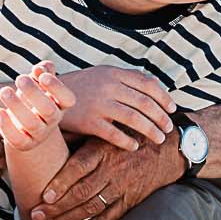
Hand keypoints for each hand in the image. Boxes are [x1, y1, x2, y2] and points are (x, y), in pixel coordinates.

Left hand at [0, 61, 75, 150]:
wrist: (24, 126)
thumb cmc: (31, 97)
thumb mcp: (38, 83)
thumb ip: (42, 72)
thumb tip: (42, 68)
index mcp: (60, 105)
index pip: (68, 99)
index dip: (57, 87)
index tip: (43, 76)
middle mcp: (52, 120)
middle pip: (49, 110)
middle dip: (33, 93)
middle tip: (19, 78)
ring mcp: (39, 134)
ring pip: (31, 124)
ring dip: (16, 105)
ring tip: (4, 91)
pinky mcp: (24, 144)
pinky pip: (17, 139)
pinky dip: (7, 126)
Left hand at [27, 135, 186, 219]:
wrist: (168, 148)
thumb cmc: (129, 135)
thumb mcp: (105, 129)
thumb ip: (78, 135)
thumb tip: (48, 136)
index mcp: (102, 149)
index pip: (78, 168)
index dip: (60, 183)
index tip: (44, 196)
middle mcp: (112, 169)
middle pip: (81, 192)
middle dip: (57, 207)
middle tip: (37, 216)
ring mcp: (123, 187)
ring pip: (92, 207)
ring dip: (69, 219)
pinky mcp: (131, 200)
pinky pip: (110, 217)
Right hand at [56, 65, 175, 151]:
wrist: (48, 96)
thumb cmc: (80, 87)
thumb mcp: (101, 74)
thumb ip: (125, 78)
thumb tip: (155, 84)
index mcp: (113, 73)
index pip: (147, 84)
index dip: (163, 97)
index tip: (172, 108)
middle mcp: (108, 87)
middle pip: (144, 103)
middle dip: (161, 117)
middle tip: (168, 127)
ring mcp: (99, 105)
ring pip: (134, 119)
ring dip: (151, 130)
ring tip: (159, 138)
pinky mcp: (89, 122)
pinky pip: (115, 134)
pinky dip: (128, 142)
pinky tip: (135, 147)